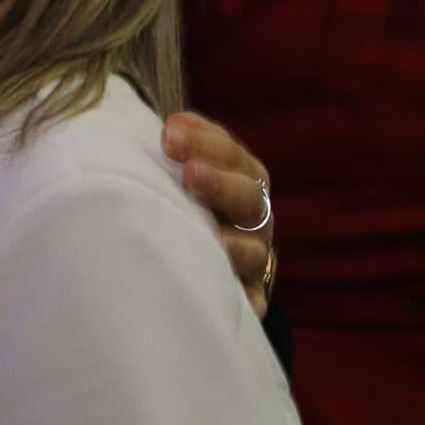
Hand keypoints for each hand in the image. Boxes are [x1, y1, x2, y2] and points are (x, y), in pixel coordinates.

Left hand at [162, 111, 275, 318]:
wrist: (218, 263)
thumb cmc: (194, 205)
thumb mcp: (190, 173)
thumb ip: (182, 148)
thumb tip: (170, 126)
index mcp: (242, 177)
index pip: (230, 153)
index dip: (204, 141)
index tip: (170, 133)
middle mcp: (254, 215)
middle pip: (247, 196)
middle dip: (218, 183)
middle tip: (188, 173)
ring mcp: (255, 255)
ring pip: (254, 248)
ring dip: (235, 243)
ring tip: (215, 239)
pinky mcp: (249, 295)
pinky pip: (252, 298)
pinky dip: (244, 295)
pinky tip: (233, 292)